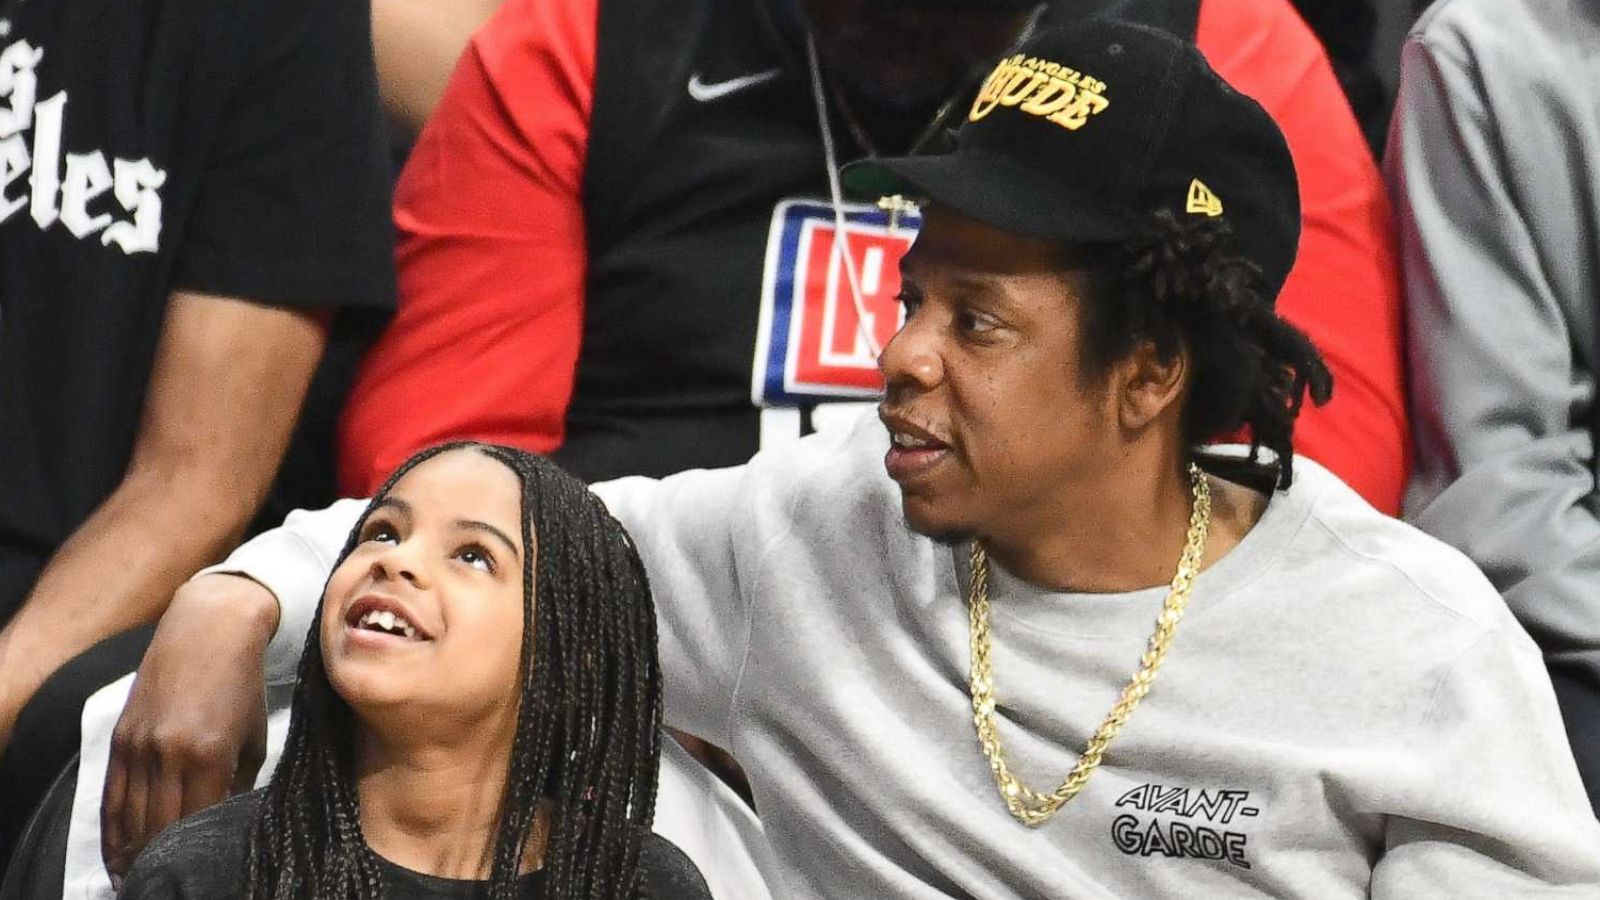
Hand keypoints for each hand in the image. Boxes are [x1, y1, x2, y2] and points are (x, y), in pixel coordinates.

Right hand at [101, 574, 278, 879]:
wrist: (208, 630)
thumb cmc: (243, 685)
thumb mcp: (254, 738)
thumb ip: (238, 784)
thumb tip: (224, 823)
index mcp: (209, 755)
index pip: (195, 822)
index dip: (193, 852)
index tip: (198, 869)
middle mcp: (168, 753)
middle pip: (157, 827)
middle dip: (160, 860)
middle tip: (164, 880)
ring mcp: (139, 745)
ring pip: (130, 817)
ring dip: (132, 852)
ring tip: (138, 875)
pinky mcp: (122, 737)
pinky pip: (112, 794)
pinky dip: (114, 827)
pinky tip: (119, 849)